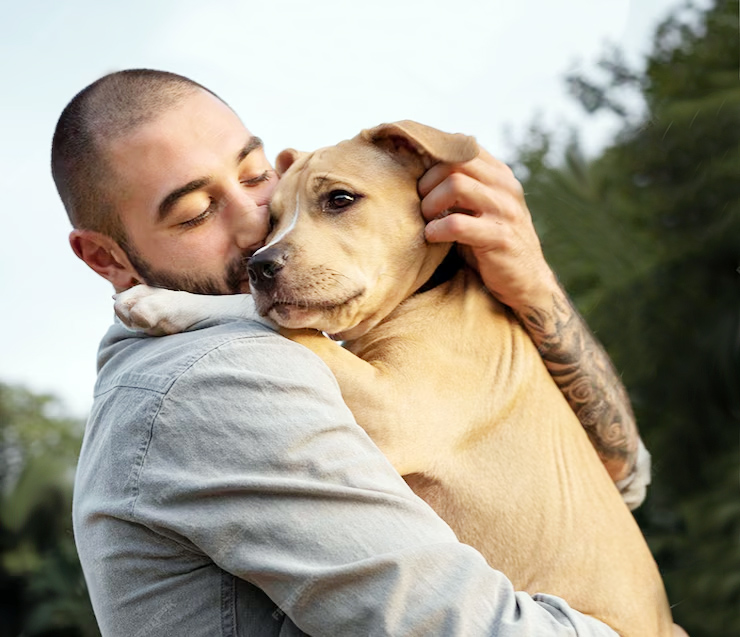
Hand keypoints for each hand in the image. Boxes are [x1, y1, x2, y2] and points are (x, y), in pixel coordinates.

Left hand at [418, 148, 557, 311]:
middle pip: (454, 161)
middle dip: (427, 182)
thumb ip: (461, 187)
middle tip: (421, 205)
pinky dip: (436, 230)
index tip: (416, 177)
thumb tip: (419, 169)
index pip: (462, 145)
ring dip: (431, 204)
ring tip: (427, 220)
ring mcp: (505, 211)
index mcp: (499, 174)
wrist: (525, 281)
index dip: (433, 157)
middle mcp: (505, 186)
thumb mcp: (478, 208)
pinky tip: (432, 237)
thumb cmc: (490, 243)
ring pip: (456, 185)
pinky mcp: (500, 237)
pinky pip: (457, 224)